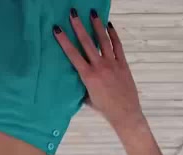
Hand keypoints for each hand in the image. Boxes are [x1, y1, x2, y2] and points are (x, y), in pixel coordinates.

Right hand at [54, 12, 144, 131]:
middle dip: (78, 26)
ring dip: (97, 26)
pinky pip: (118, 46)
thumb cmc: (104, 109)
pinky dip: (113, 35)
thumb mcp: (88, 98)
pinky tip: (109, 25)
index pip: (73, 54)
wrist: (125, 113)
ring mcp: (112, 64)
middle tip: (73, 13)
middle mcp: (99, 67)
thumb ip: (83, 85)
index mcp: (88, 76)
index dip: (64, 41)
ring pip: (103, 40)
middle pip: (87, 42)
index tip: (57, 29)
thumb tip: (78, 78)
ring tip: (93, 13)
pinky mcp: (123, 64)